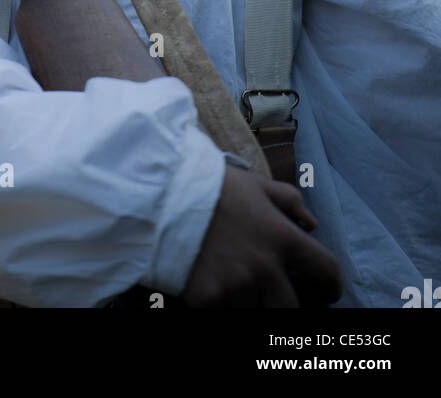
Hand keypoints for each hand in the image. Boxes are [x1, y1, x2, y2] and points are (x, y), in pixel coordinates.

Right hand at [181, 164, 343, 307]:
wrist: (161, 195)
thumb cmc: (212, 186)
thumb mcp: (256, 184)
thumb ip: (290, 201)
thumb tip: (312, 224)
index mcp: (283, 238)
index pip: (327, 272)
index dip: (332, 285)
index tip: (326, 291)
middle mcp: (265, 268)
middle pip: (291, 309)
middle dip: (284, 303)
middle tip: (270, 292)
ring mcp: (236, 288)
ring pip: (254, 311)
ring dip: (247, 300)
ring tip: (230, 277)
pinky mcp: (208, 301)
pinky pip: (222, 310)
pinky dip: (218, 301)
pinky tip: (207, 280)